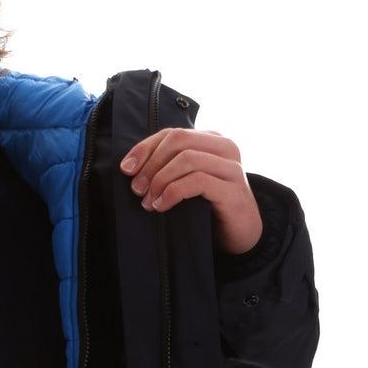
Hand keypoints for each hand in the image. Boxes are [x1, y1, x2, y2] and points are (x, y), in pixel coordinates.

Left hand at [120, 128, 262, 254]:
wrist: (242, 234)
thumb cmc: (209, 207)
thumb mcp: (187, 182)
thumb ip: (170, 167)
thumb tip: (131, 167)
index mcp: (212, 140)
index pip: (172, 133)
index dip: (145, 148)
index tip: (126, 168)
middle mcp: (225, 148)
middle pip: (178, 140)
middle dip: (151, 163)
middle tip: (136, 188)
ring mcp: (231, 168)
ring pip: (187, 159)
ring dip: (160, 180)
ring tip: (148, 202)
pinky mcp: (233, 190)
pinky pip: (198, 181)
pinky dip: (173, 192)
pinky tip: (162, 205)